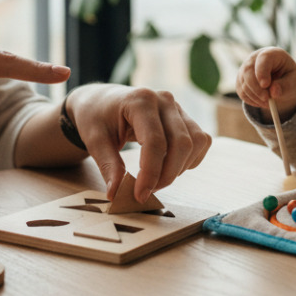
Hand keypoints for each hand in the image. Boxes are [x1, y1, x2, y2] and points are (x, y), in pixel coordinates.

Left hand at [63, 84, 211, 202]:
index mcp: (140, 100)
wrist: (102, 101)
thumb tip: (117, 194)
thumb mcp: (95, 140)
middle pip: (181, 143)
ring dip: (179, 168)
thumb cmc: (97, 117)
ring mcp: (177, 107)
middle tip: (146, 192)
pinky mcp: (185, 117)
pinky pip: (200, 141)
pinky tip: (169, 166)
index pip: (155, 141)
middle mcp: (164, 100)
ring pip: (196, 142)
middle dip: (167, 175)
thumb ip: (108, 166)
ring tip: (156, 179)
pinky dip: (189, 159)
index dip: (151, 173)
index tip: (140, 195)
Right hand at [235, 47, 295, 118]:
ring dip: (256, 97)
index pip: (263, 58)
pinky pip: (241, 92)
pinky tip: (261, 101)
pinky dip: (251, 100)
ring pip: (244, 83)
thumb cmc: (289, 79)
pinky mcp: (240, 80)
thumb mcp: (294, 82)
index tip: (265, 85)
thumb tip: (273, 92)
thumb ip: (285, 86)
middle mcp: (255, 57)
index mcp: (272, 53)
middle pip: (248, 70)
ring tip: (268, 102)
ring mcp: (245, 68)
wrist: (282, 82)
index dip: (262, 71)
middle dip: (257, 88)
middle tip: (267, 100)